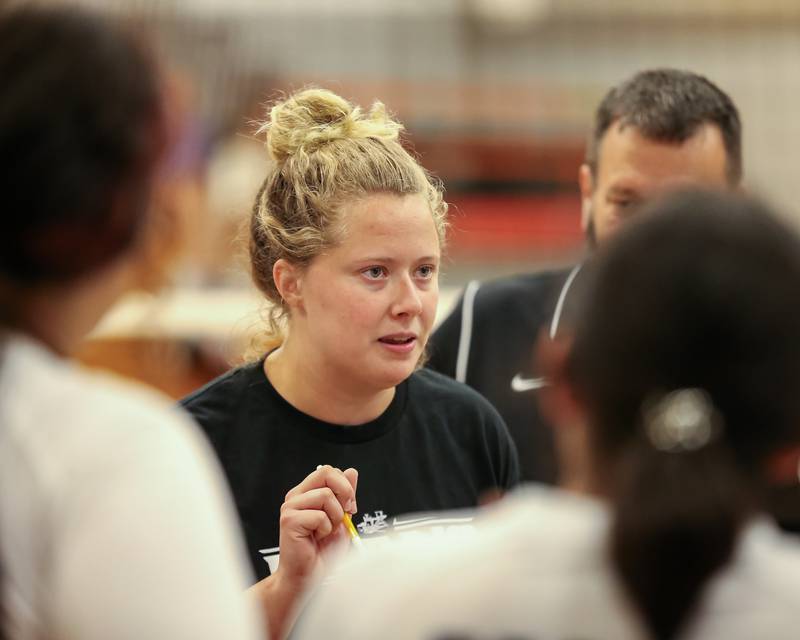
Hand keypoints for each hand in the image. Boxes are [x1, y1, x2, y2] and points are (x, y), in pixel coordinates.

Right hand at [250, 465, 357, 638]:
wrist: (306, 577)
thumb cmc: (321, 552)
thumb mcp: (341, 518)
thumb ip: (345, 495)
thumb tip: (351, 472)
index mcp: (307, 493)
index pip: (328, 471)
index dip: (345, 485)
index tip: (350, 505)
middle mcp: (297, 497)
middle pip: (326, 472)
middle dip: (344, 493)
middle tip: (345, 512)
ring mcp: (291, 507)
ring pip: (326, 495)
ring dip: (335, 517)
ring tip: (325, 531)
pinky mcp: (289, 520)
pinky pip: (319, 516)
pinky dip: (326, 529)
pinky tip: (316, 538)